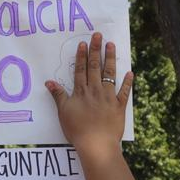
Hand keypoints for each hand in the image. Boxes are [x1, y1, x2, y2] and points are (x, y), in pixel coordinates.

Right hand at [45, 32, 132, 157]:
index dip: (82, 56)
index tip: (84, 43)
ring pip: (109, 74)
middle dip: (96, 50)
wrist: (96, 144)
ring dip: (111, 59)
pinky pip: (124, 92)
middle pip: (95, 66)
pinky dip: (128, 82)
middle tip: (98, 35)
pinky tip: (130, 72)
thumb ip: (58, 95)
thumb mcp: (63, 112)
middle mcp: (95, 90)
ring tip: (111, 45)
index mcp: (81, 91)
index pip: (81, 69)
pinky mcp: (119, 106)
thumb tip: (49, 82)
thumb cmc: (77, 130)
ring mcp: (108, 97)